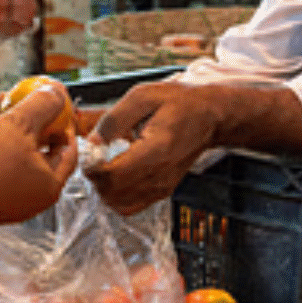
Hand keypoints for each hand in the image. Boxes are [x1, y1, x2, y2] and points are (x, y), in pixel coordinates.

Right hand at [0, 84, 77, 228]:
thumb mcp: (21, 124)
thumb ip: (43, 105)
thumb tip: (57, 94)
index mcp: (48, 186)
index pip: (66, 151)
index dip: (63, 121)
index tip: (54, 103)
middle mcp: (25, 196)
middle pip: (29, 145)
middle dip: (16, 113)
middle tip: (8, 94)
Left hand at [85, 81, 221, 215]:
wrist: (209, 117)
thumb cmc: (179, 103)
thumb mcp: (142, 96)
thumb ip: (113, 120)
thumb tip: (91, 143)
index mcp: (156, 149)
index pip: (113, 175)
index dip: (93, 166)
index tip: (92, 151)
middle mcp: (160, 175)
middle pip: (111, 193)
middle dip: (95, 176)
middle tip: (98, 155)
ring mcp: (162, 187)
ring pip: (117, 203)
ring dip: (104, 186)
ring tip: (110, 163)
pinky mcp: (161, 192)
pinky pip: (129, 206)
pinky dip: (116, 195)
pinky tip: (119, 174)